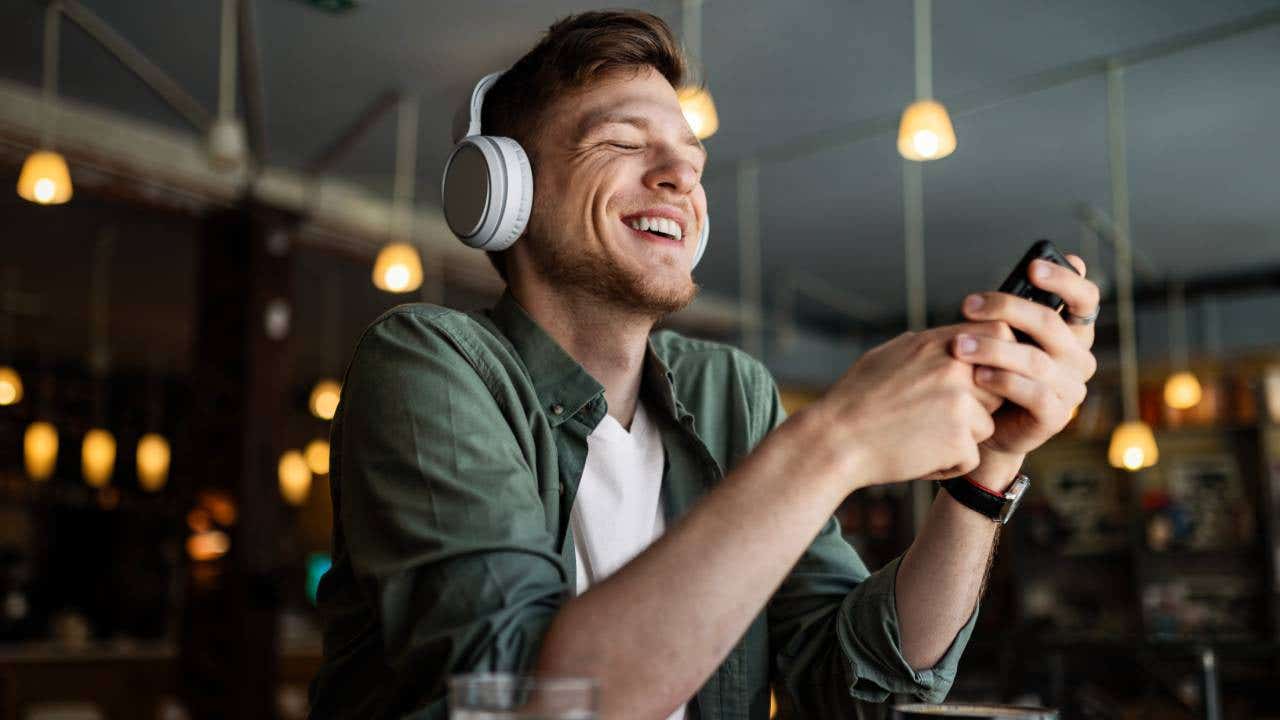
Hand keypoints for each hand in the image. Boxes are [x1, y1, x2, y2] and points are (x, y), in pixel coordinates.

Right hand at [810, 322, 1012, 491]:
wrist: (835, 441)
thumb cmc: (854, 400)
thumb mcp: (886, 356)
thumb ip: (925, 347)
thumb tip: (950, 339)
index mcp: (935, 344)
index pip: (998, 334)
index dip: (997, 356)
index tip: (981, 375)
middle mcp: (953, 369)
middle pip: (997, 386)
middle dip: (976, 405)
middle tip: (935, 417)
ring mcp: (958, 405)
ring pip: (986, 425)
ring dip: (961, 438)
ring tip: (920, 438)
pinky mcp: (959, 440)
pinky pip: (971, 457)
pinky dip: (947, 464)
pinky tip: (916, 456)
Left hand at [954, 254, 1099, 465]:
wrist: (986, 427)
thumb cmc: (993, 371)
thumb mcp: (1003, 336)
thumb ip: (1016, 309)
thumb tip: (1033, 266)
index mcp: (1072, 332)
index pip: (1085, 299)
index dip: (1064, 280)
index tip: (1032, 267)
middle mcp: (1078, 358)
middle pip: (1050, 324)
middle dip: (1006, 309)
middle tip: (968, 305)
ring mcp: (1071, 389)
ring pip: (1035, 360)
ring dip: (992, 348)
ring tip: (958, 345)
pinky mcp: (1056, 416)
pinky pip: (1033, 393)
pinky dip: (1002, 381)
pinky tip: (976, 376)